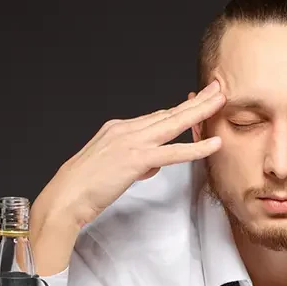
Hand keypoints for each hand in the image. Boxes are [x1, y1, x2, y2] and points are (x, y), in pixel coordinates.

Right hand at [30, 80, 225, 273]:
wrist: (65, 197)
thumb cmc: (84, 188)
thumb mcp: (112, 168)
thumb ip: (135, 162)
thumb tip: (152, 164)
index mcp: (118, 129)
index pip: (156, 118)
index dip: (179, 110)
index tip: (196, 103)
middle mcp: (125, 129)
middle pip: (168, 113)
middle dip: (195, 101)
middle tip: (217, 88)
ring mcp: (131, 142)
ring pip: (174, 124)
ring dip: (200, 112)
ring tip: (221, 102)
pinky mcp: (135, 159)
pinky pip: (173, 152)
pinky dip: (196, 148)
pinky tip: (214, 143)